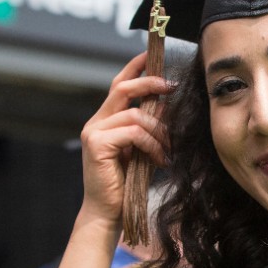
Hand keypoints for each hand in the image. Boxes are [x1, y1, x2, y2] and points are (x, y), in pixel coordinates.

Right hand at [77, 52, 175, 231]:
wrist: (109, 213)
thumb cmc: (128, 184)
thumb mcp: (142, 150)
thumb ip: (147, 129)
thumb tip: (168, 107)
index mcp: (105, 121)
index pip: (119, 84)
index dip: (135, 67)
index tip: (152, 55)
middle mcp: (96, 123)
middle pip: (123, 88)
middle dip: (150, 83)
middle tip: (173, 86)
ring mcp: (93, 132)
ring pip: (135, 114)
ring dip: (159, 131)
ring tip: (168, 150)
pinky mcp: (97, 144)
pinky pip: (134, 132)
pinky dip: (152, 144)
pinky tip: (159, 159)